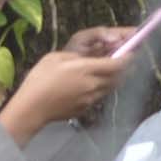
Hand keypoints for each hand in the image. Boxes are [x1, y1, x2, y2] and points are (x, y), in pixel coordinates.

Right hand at [0, 38, 137, 138]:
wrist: (30, 110)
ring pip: (111, 87)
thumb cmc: (39, 80)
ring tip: (106, 72)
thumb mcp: (55, 58)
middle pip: (119, 75)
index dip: (128, 56)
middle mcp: (94, 84)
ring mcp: (91, 99)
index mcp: (87, 69)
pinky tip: (89, 87)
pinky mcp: (85, 109)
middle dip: (123, 67)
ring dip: (113, 78)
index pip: (119, 63)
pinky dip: (100, 89)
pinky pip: (99, 96)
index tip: (130, 50)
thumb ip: (76, 57)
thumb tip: (87, 59)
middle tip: (120, 60)